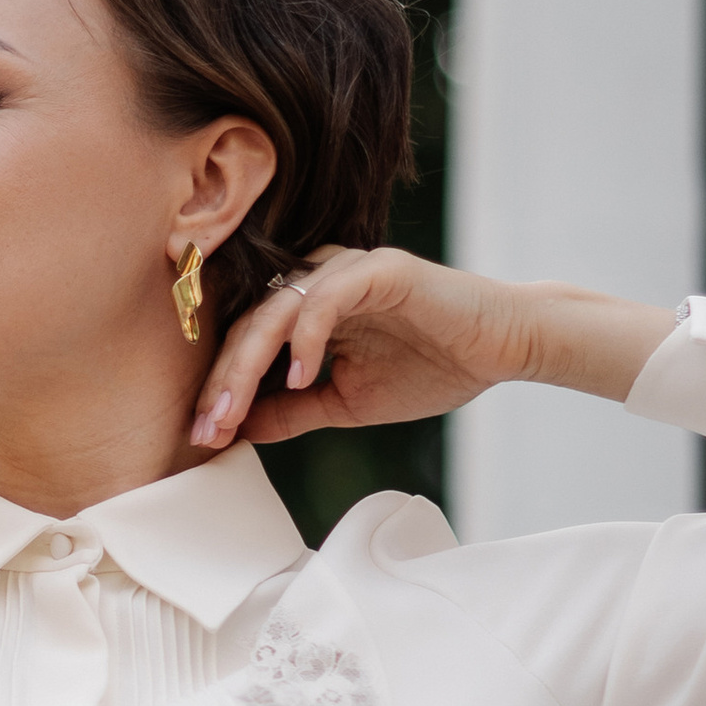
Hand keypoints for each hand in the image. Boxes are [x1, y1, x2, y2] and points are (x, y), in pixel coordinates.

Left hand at [189, 251, 673, 452]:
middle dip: (223, 380)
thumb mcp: (348, 402)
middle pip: (250, 323)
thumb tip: (240, 429)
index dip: (222, 387)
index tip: (202, 435)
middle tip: (204, 427)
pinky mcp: (380, 270)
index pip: (248, 342)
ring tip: (232, 408)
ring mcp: (349, 270)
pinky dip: (306, 335)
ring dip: (248, 361)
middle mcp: (321, 280)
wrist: (504, 348)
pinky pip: (326, 296)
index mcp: (311, 307)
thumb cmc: (434, 367)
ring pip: (276, 307)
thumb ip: (294, 409)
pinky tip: (298, 374)